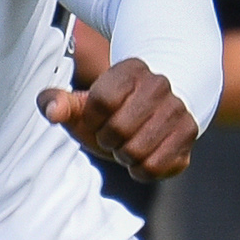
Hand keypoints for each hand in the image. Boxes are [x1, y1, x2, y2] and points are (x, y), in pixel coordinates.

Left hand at [42, 58, 199, 181]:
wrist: (151, 117)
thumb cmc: (110, 113)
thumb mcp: (82, 106)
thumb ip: (58, 103)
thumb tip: (51, 110)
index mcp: (131, 69)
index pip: (102, 100)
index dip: (92, 119)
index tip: (96, 119)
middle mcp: (159, 84)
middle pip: (119, 129)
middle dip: (107, 140)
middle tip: (112, 136)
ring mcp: (177, 109)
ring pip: (137, 151)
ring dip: (124, 156)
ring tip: (128, 144)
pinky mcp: (188, 134)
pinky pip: (154, 167)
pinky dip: (140, 170)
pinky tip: (141, 157)